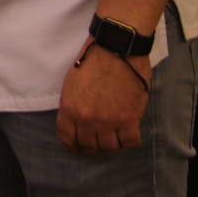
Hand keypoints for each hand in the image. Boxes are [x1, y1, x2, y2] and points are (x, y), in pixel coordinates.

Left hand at [57, 39, 150, 153]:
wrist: (115, 49)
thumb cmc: (92, 60)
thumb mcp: (71, 83)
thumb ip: (73, 105)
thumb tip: (77, 121)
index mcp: (69, 108)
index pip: (67, 138)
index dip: (72, 146)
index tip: (77, 147)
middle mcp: (87, 118)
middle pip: (89, 146)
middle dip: (92, 146)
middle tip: (98, 141)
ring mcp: (109, 120)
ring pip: (110, 147)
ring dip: (111, 144)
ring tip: (114, 135)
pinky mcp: (129, 118)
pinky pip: (130, 142)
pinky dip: (129, 140)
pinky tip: (128, 133)